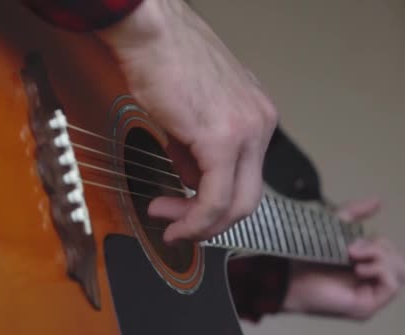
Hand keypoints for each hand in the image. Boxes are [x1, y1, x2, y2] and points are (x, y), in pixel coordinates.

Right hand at [96, 0, 277, 242]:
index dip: (213, 205)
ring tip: (166, 218)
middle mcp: (261, 124)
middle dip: (210, 223)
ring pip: (237, 204)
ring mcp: (248, 131)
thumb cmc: (162, 61)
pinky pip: (215, 197)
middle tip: (176, 225)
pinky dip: (195, 220)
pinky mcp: (223, 138)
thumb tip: (192, 182)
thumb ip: (196, 153)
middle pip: (249, 198)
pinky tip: (175, 223)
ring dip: (199, 223)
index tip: (182, 212)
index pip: (246, 177)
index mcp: (256, 116)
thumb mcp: (188, 115)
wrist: (150, 33)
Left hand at [283, 198, 404, 319]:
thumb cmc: (304, 256)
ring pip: (399, 271)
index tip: (353, 240)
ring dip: (379, 256)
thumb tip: (378, 201)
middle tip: (351, 248)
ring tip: (352, 256)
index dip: (379, 242)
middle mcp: (370, 282)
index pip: (391, 252)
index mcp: (364, 265)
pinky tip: (358, 268)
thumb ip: (354, 214)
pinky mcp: (367, 306)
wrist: (285, 276)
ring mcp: (369, 296)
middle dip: (379, 248)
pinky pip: (392, 285)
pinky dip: (379, 270)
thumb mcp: (332, 228)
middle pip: (399, 260)